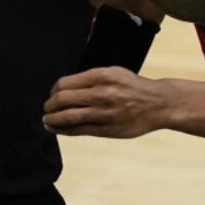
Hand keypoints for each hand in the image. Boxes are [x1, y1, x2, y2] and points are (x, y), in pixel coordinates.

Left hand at [42, 66, 172, 137]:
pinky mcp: (108, 129)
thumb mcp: (114, 73)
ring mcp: (105, 113)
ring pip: (68, 117)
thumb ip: (90, 79)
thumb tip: (63, 88)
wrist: (159, 103)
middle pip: (62, 100)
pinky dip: (64, 130)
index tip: (52, 95)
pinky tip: (58, 129)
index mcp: (101, 76)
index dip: (53, 91)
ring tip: (47, 121)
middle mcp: (102, 93)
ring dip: (52, 120)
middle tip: (46, 109)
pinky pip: (80, 131)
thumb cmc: (133, 87)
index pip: (64, 84)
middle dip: (49, 106)